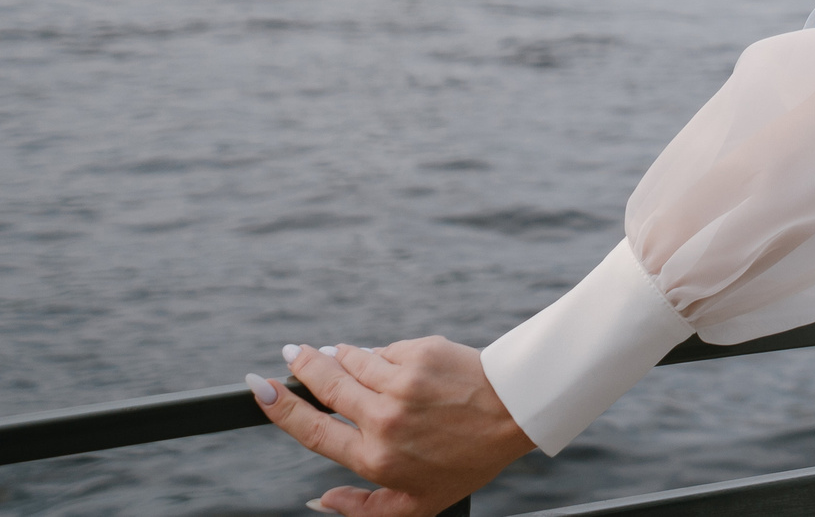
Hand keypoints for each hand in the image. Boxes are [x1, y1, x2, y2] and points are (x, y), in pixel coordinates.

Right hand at [250, 338, 532, 515]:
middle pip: (325, 385)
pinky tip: (385, 360)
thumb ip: (362, 508)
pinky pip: (387, 350)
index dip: (280, 408)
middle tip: (289, 355)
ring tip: (333, 354)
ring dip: (341, 356)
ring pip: (354, 360)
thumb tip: (317, 500)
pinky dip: (382, 354)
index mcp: (376, 456)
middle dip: (302, 366)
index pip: (312, 430)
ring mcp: (403, 382)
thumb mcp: (416, 504)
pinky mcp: (422, 352)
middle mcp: (384, 418)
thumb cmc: (468, 459)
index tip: (259, 388)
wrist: (518, 412)